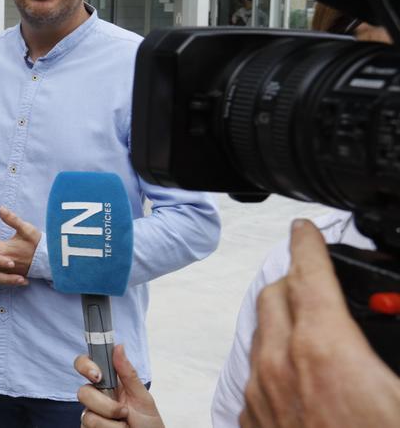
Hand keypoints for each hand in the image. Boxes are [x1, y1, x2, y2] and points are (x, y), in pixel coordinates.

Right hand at [74, 345, 163, 427]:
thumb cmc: (149, 423)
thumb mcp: (143, 397)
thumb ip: (128, 373)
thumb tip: (118, 347)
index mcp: (109, 383)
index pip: (86, 366)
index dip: (85, 366)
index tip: (97, 375)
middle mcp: (96, 397)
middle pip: (84, 392)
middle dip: (107, 405)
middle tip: (123, 411)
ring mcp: (91, 414)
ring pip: (88, 414)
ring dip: (112, 423)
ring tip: (124, 424)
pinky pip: (89, 427)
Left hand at [240, 219, 399, 427]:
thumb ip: (394, 345)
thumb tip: (392, 333)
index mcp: (323, 348)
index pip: (308, 274)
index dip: (307, 244)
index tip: (304, 228)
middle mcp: (280, 364)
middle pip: (275, 296)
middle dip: (294, 278)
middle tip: (317, 277)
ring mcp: (261, 392)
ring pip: (262, 333)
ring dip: (283, 320)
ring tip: (311, 323)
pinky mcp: (252, 418)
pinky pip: (256, 372)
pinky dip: (275, 360)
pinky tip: (300, 371)